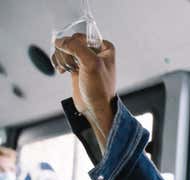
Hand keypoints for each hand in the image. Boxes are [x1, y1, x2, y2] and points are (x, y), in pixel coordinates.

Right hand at [51, 33, 116, 147]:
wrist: (95, 108)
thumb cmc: (99, 88)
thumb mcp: (91, 63)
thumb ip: (76, 47)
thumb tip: (59, 41)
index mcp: (105, 48)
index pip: (82, 36)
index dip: (75, 45)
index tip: (76, 58)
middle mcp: (96, 52)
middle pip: (71, 42)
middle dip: (66, 53)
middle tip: (71, 65)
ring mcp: (85, 60)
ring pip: (65, 49)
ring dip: (61, 58)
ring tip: (65, 69)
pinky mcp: (76, 68)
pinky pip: (62, 57)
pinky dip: (58, 62)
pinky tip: (61, 70)